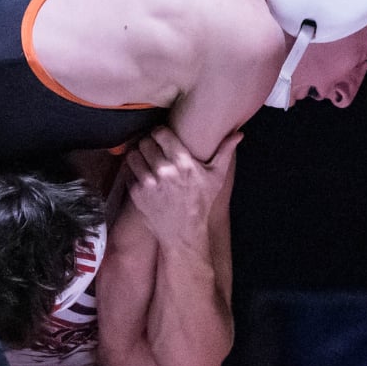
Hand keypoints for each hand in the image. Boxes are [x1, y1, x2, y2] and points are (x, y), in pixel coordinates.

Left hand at [123, 126, 238, 248]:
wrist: (183, 232)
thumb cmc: (200, 203)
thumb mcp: (216, 177)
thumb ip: (225, 152)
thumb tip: (238, 134)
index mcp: (183, 163)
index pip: (160, 133)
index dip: (160, 133)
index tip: (162, 137)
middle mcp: (164, 170)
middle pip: (145, 142)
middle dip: (149, 144)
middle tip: (154, 150)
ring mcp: (148, 182)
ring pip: (133, 154)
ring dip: (139, 155)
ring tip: (146, 160)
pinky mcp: (136, 193)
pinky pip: (128, 171)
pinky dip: (134, 171)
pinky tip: (143, 175)